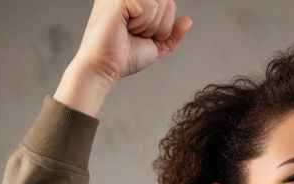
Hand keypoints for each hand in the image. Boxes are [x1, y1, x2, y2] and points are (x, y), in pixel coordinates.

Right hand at [54, 0, 191, 115]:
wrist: (105, 68)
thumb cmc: (124, 57)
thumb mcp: (156, 46)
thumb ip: (172, 34)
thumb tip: (188, 21)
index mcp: (135, 2)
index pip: (168, 3)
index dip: (163, 25)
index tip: (142, 34)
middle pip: (167, 1)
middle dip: (160, 26)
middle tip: (137, 34)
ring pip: (160, 3)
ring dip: (151, 26)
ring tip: (131, 31)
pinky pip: (150, 5)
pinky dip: (143, 23)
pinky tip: (126, 27)